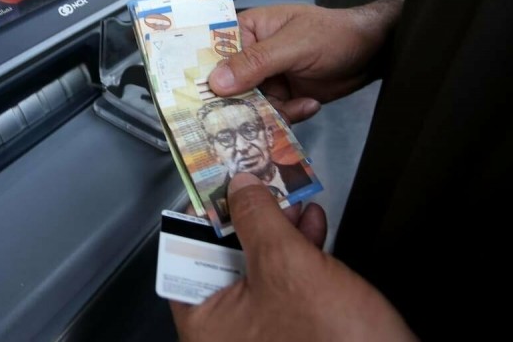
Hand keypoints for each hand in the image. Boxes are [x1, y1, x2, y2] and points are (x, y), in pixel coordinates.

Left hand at [170, 173, 414, 341]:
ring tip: (290, 197)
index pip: (184, 259)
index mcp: (207, 323)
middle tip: (255, 185)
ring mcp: (261, 331)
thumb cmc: (328, 335)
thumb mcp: (286, 264)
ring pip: (258, 267)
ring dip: (277, 229)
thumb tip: (239, 186)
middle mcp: (227, 331)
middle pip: (222, 259)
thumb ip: (257, 219)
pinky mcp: (293, 327)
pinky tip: (312, 225)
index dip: (199, 219)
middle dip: (246, 219)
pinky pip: (286, 281)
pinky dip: (298, 251)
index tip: (214, 187)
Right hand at [210, 0, 403, 122]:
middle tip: (248, 115)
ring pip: (249, 106)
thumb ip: (255, 62)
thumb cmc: (334, 34)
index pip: (212, 52)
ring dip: (272, 112)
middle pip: (227, 87)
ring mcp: (267, 79)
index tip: (195, 97)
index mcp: (247, 31)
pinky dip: (290, 115)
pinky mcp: (283, 98)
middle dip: (239, 103)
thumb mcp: (294, 45)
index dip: (202, 74)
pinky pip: (271, 115)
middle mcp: (251, 56)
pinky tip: (310, 104)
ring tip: (296, 105)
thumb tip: (216, 81)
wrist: (374, 52)